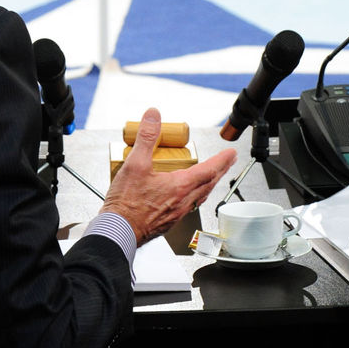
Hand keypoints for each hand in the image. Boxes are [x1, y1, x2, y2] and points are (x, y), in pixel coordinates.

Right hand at [99, 108, 236, 244]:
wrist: (118, 231)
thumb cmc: (126, 204)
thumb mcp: (135, 164)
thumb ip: (146, 137)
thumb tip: (153, 116)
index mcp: (180, 186)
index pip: (209, 170)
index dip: (222, 160)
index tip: (231, 153)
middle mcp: (183, 201)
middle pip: (209, 184)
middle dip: (220, 171)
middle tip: (228, 162)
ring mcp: (177, 213)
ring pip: (200, 196)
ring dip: (208, 184)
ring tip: (210, 177)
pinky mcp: (168, 221)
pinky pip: (189, 206)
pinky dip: (194, 196)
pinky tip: (186, 194)